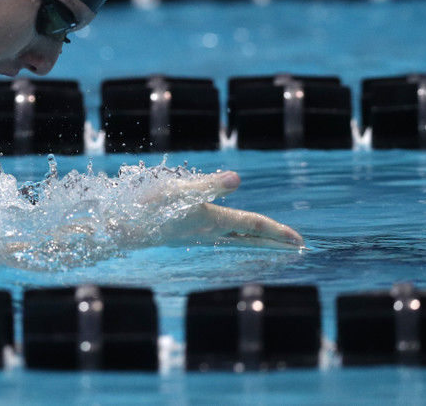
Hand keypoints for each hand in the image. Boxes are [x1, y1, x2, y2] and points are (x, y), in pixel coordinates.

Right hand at [158, 171, 304, 248]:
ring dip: (257, 241)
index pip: (253, 225)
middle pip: (250, 238)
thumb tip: (236, 179)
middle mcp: (211, 233)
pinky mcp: (188, 237)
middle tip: (297, 246)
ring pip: (237, 241)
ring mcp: (199, 237)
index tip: (299, 240)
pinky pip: (223, 240)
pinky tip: (233, 237)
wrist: (126, 228)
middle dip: (274, 241)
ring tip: (271, 243)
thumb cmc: (150, 206)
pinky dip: (238, 239)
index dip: (277, 231)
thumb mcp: (179, 189)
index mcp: (213, 220)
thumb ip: (209, 185)